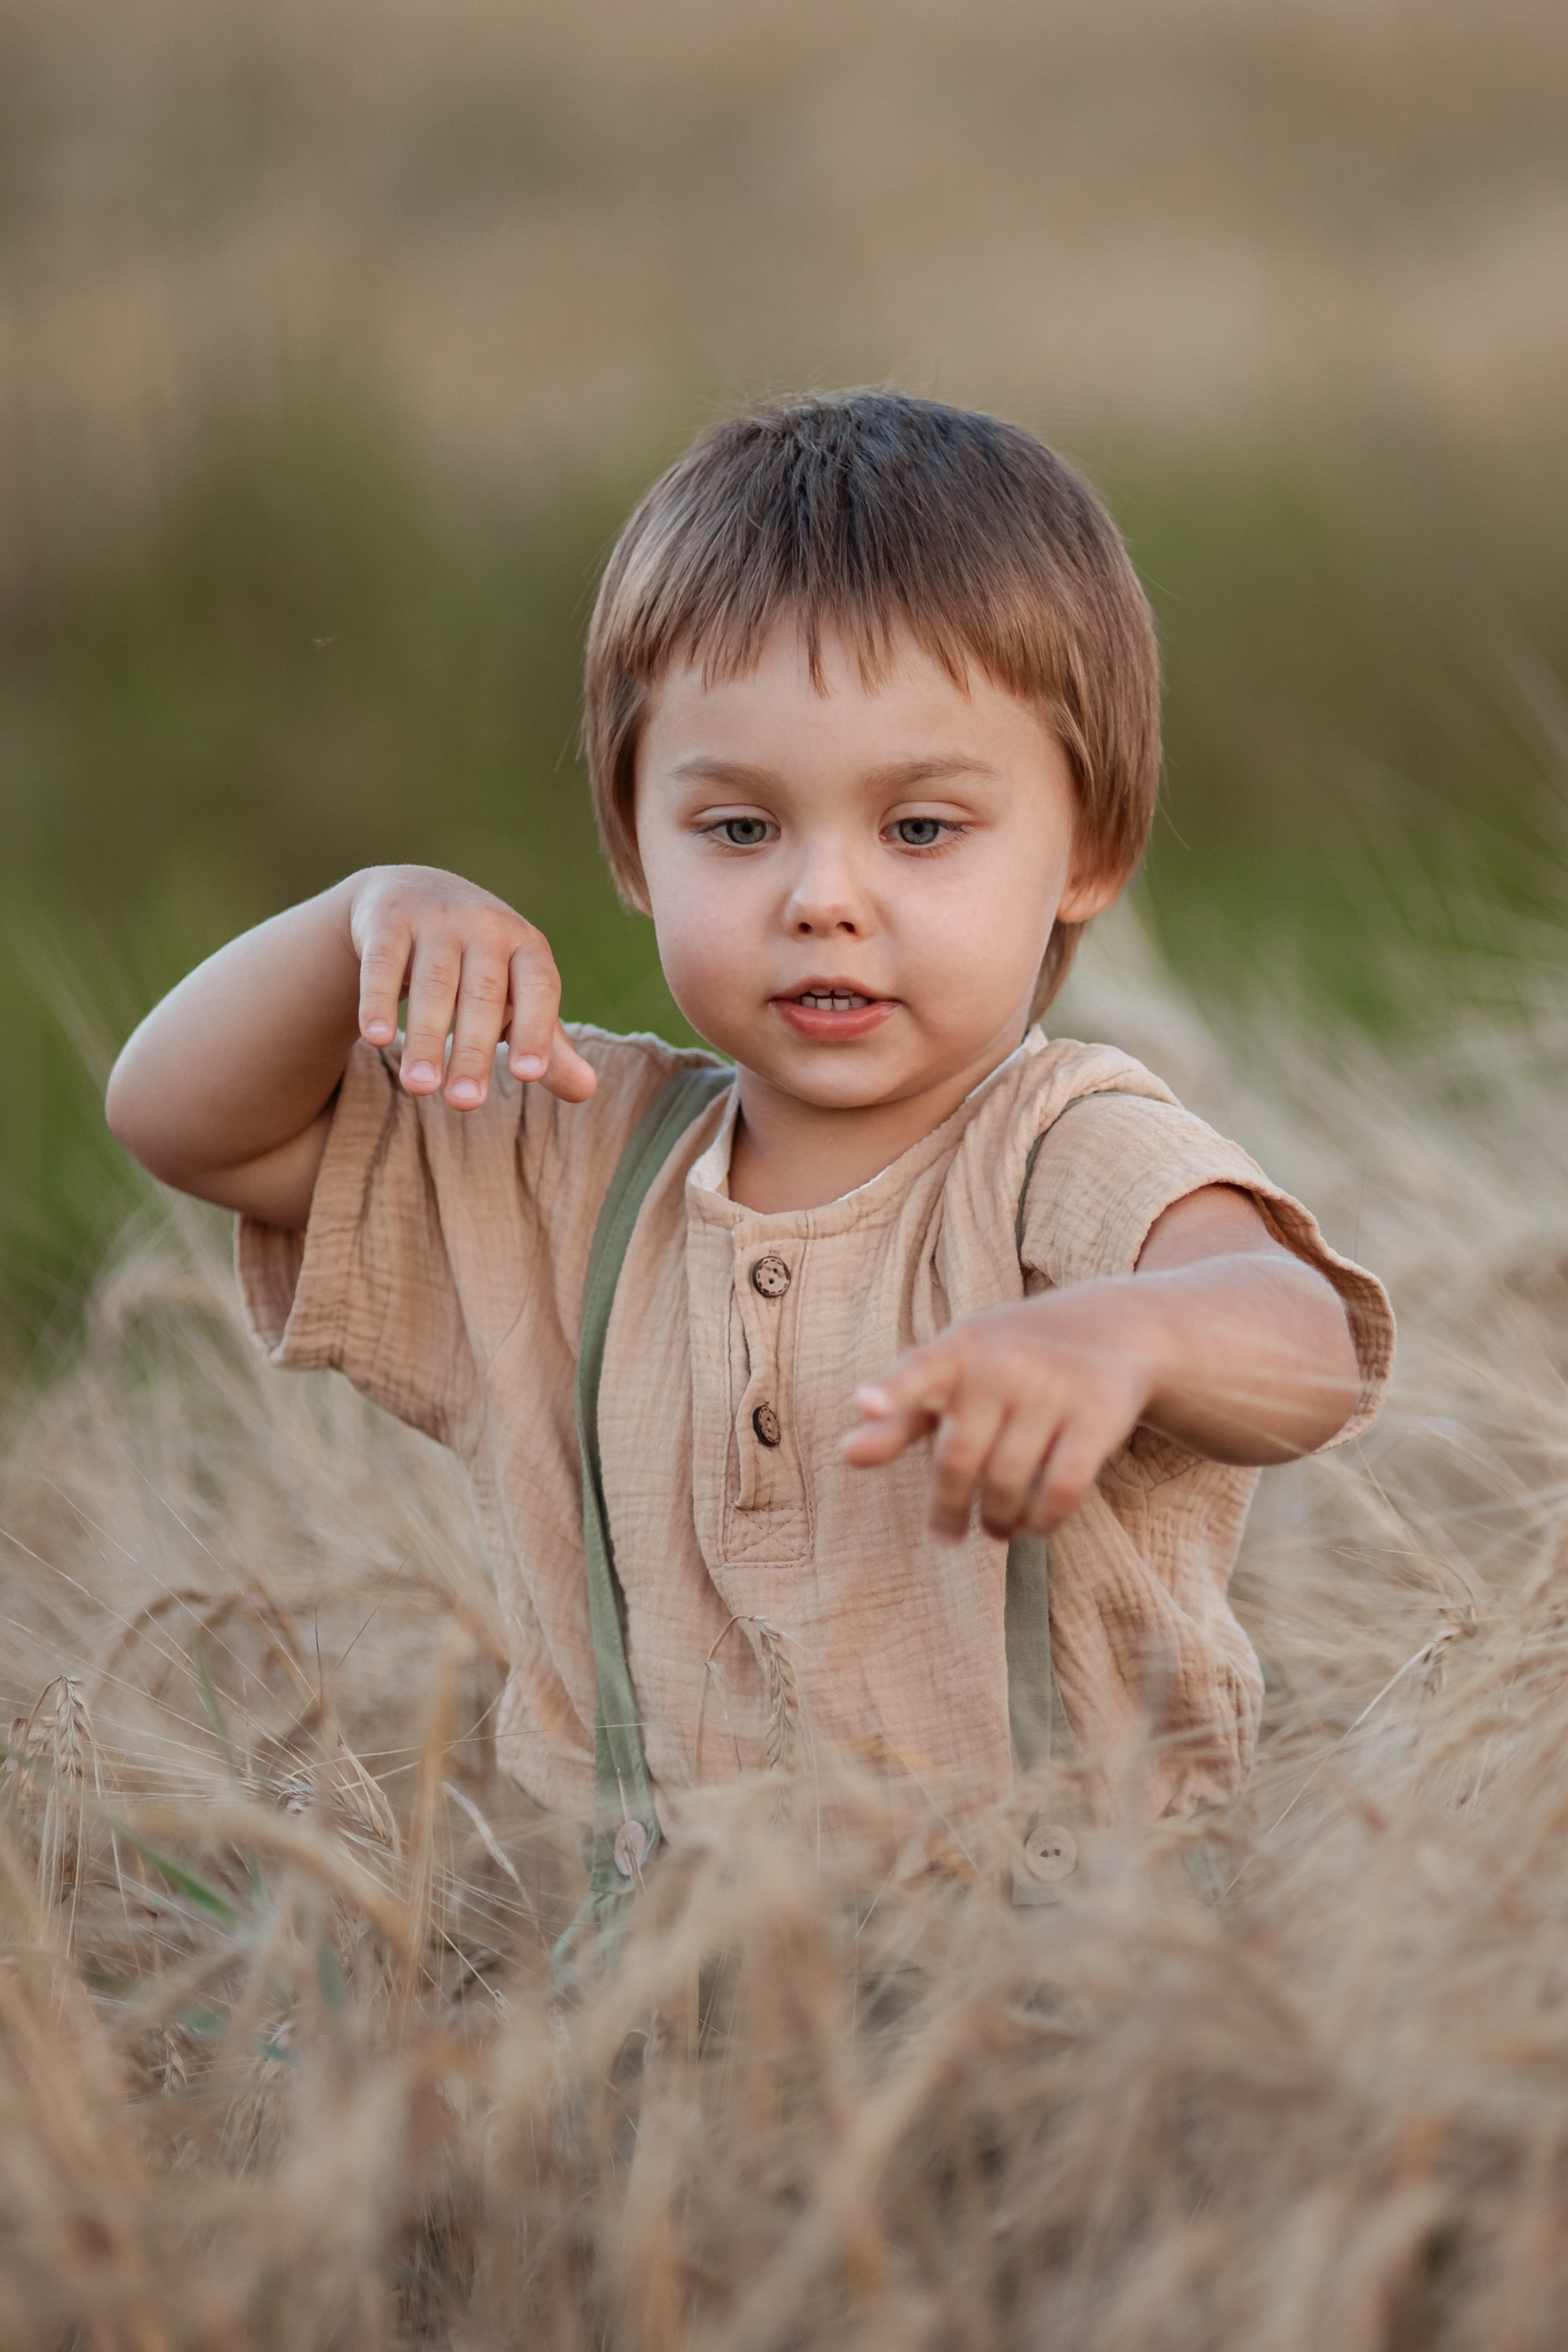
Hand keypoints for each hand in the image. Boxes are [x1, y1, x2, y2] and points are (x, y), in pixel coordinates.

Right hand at [349, 866, 596, 1109]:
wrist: (415, 893)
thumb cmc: (480, 965)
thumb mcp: (517, 997)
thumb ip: (548, 1044)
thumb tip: (587, 1091)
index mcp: (527, 946)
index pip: (539, 987)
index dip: (535, 1029)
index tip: (528, 1075)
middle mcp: (486, 926)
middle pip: (484, 993)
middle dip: (473, 1051)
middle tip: (465, 1105)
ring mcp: (436, 918)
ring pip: (434, 982)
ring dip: (427, 1037)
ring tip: (420, 1087)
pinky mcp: (388, 920)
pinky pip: (383, 962)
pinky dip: (379, 999)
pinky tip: (378, 1039)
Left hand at [842, 1283, 1161, 1541]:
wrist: (1113, 1327)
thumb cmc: (1009, 1361)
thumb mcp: (955, 1373)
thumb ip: (902, 1415)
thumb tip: (845, 1455)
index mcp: (961, 1349)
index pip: (919, 1369)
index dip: (893, 1390)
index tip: (865, 1404)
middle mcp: (1004, 1365)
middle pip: (959, 1458)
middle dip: (947, 1507)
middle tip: (947, 1533)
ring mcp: (1053, 1389)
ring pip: (1008, 1481)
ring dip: (996, 1519)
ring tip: (994, 1527)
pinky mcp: (1097, 1416)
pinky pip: (1062, 1489)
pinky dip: (1043, 1521)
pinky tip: (1032, 1526)